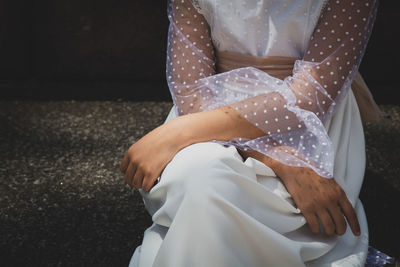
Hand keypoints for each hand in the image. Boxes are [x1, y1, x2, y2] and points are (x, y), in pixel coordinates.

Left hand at [120, 117, 189, 191]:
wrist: (172, 136)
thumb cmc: (162, 138)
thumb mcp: (145, 143)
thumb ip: (140, 153)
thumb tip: (141, 164)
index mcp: (131, 152)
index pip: (123, 169)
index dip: (131, 173)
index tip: (139, 174)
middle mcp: (134, 160)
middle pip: (128, 179)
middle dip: (137, 180)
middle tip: (146, 179)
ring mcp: (141, 167)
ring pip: (136, 184)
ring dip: (143, 184)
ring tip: (151, 180)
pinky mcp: (150, 172)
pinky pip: (146, 187)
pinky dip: (150, 187)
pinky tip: (156, 181)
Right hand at [238, 149, 359, 236]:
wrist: (294, 167)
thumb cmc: (311, 172)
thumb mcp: (329, 180)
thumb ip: (336, 193)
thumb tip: (342, 208)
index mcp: (338, 192)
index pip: (351, 213)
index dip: (355, 225)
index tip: (356, 233)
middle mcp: (330, 200)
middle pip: (340, 223)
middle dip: (340, 231)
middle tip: (337, 232)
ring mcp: (318, 205)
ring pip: (329, 227)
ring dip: (328, 232)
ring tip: (326, 231)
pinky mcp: (306, 208)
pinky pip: (315, 226)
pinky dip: (316, 230)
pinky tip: (315, 228)